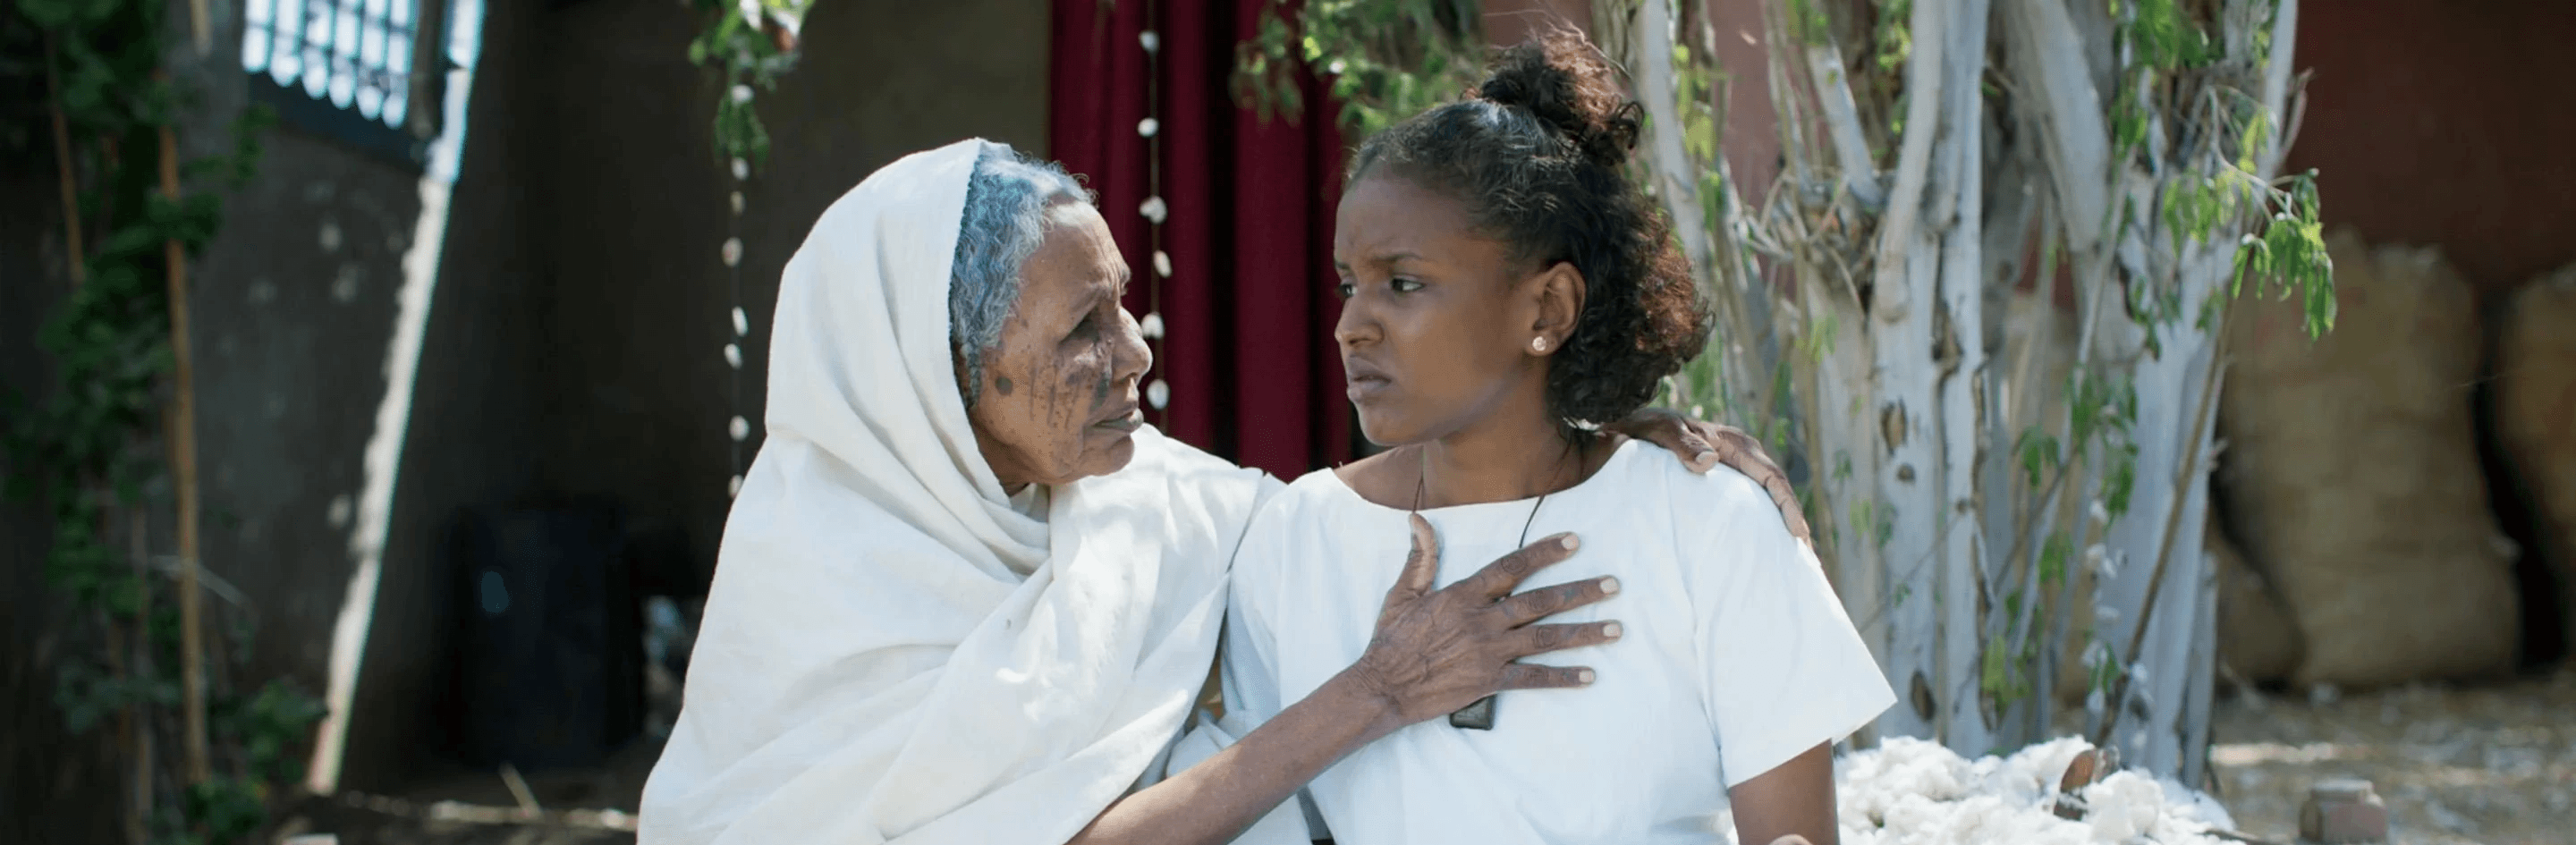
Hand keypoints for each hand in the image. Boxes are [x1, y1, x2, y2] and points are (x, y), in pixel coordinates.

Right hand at [1344, 514, 1622, 724]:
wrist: (1383, 686)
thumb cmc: (1391, 640)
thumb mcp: (1402, 593)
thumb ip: (1420, 557)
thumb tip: (1419, 520)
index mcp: (1463, 595)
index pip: (1512, 567)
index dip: (1544, 552)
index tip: (1574, 541)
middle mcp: (1482, 620)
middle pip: (1541, 602)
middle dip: (1581, 592)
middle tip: (1614, 585)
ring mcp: (1489, 652)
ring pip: (1546, 638)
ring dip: (1584, 632)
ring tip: (1616, 628)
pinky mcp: (1489, 681)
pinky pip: (1533, 678)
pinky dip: (1563, 677)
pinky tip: (1589, 676)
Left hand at [1607, 407, 1811, 543]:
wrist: (1626, 432)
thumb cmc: (1644, 431)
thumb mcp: (1661, 432)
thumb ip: (1682, 444)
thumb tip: (1710, 461)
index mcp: (1734, 444)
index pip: (1771, 477)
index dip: (1787, 505)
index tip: (1797, 533)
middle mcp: (1741, 457)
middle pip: (1777, 492)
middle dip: (1794, 523)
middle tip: (1808, 558)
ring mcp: (1734, 471)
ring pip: (1767, 501)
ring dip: (1782, 527)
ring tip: (1795, 561)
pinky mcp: (1723, 486)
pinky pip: (1750, 506)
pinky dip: (1763, 525)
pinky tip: (1764, 549)